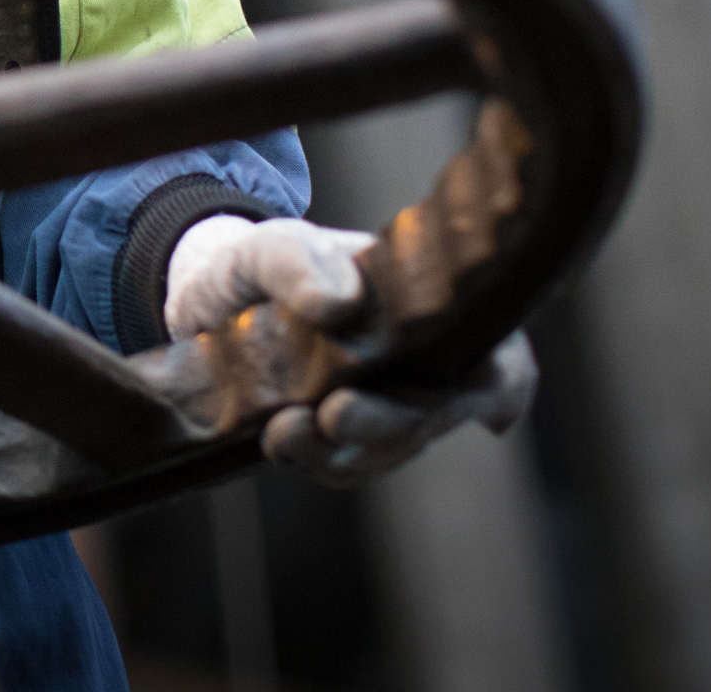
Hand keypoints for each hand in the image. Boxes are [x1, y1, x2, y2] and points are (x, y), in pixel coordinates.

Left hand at [165, 213, 537, 485]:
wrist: (207, 299)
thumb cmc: (260, 263)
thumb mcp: (268, 245)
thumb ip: (296, 262)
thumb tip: (338, 303)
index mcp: (429, 308)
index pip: (497, 355)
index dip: (503, 384)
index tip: (488, 404)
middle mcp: (422, 364)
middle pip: (436, 411)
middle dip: (391, 422)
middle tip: (335, 415)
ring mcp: (386, 407)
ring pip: (390, 447)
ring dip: (344, 451)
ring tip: (285, 432)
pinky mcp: (344, 440)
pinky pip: (347, 465)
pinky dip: (318, 460)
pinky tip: (280, 441)